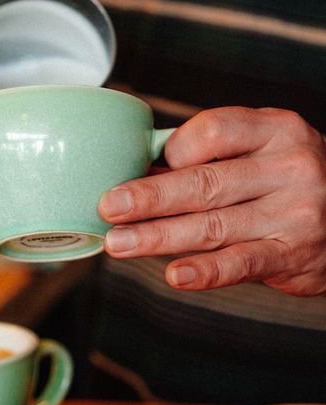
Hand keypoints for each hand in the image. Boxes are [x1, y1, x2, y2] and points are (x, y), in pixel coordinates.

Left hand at [98, 107, 325, 295]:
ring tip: (119, 243)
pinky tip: (174, 275)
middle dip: (148, 197)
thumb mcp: (263, 150)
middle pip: (204, 182)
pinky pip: (241, 263)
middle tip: (108, 207)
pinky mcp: (294, 255)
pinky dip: (205, 270)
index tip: (141, 167)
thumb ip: (213, 156)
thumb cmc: (288, 179)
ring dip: (158, 236)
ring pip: (213, 226)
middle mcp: (289, 167)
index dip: (172, 151)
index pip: (212, 132)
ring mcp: (295, 213)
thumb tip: (140, 171)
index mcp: (276, 129)